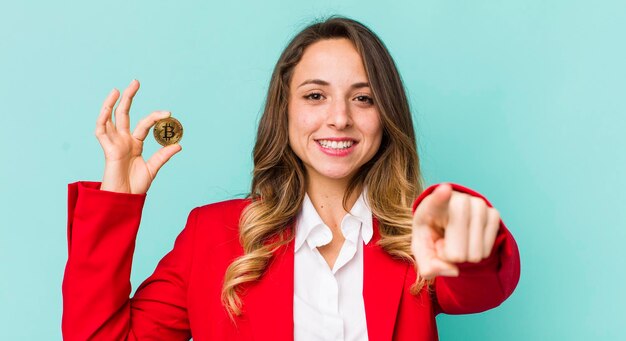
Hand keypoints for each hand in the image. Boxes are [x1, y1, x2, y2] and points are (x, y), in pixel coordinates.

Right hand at [96, 79, 181, 193]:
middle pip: (124, 114)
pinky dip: (102, 119)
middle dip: (129, 97)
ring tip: (117, 89)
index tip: (169, 113)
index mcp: (135, 144)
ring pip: (110, 118)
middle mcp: (123, 140)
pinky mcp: (107, 149)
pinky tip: (107, 108)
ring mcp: (114, 143)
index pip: (145, 124)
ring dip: (111, 103)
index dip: (155, 117)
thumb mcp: (153, 168)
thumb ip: (163, 155)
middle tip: (136, 82)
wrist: (126, 198)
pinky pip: (101, 131)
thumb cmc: (137, 186)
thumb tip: (178, 144)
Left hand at [411, 183, 500, 278]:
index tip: (445, 189)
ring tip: (457, 245)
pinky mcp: (493, 213)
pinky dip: (479, 253)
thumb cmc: (432, 237)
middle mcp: (456, 199)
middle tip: (447, 251)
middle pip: (460, 228)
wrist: (448, 226)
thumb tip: (453, 270)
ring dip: (466, 255)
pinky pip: (488, 246)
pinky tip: (470, 244)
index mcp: (430, 206)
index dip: (440, 196)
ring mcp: (477, 204)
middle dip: (454, 251)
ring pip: (476, 244)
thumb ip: (428, 267)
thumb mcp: (423, 252)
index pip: (436, 200)